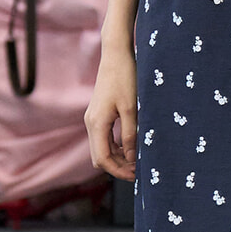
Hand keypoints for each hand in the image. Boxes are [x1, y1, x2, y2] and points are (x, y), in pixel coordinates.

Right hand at [85, 46, 136, 178]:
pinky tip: (131, 147)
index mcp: (97, 123)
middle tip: (139, 171)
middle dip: (117, 167)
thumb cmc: (125, 78)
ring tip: (138, 161)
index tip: (136, 176)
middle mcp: (91, 123)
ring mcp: (93, 118)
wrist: (116, 55)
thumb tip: (133, 158)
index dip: (118, 171)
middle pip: (99, 157)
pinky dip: (115, 146)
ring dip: (117, 157)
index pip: (103, 159)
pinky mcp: (98, 114)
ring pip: (101, 148)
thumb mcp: (133, 108)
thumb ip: (131, 135)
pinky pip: (104, 138)